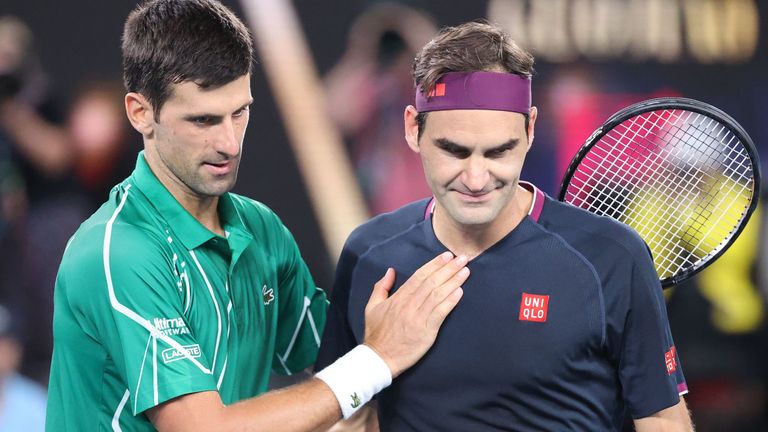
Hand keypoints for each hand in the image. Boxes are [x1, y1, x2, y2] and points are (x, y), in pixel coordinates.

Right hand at [363, 252, 467, 377]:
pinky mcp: (426, 331)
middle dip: (448, 268)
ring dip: (453, 281)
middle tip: (462, 258)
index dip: (434, 265)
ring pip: (438, 294)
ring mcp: (418, 318)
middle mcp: (409, 305)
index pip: (419, 276)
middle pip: (432, 282)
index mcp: (399, 297)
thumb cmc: (376, 334)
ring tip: (465, 271)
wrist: (379, 358)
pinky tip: (460, 292)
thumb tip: (390, 271)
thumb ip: (381, 287)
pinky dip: (450, 301)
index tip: (447, 255)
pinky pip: (440, 313)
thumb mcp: (372, 307)